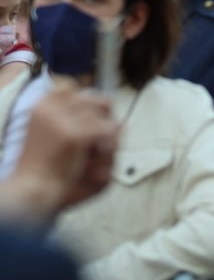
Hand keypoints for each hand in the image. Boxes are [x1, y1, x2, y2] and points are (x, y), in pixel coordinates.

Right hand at [0, 83, 117, 223]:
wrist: (31, 193)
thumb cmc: (42, 171)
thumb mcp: (52, 138)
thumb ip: (76, 121)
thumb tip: (117, 119)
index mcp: (40, 106)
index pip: (69, 86)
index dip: (86, 102)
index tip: (90, 120)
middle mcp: (50, 108)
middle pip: (96, 100)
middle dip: (104, 120)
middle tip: (100, 142)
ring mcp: (62, 120)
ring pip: (105, 117)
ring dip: (109, 137)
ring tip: (97, 154)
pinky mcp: (75, 135)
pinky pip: (108, 131)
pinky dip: (110, 146)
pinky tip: (99, 159)